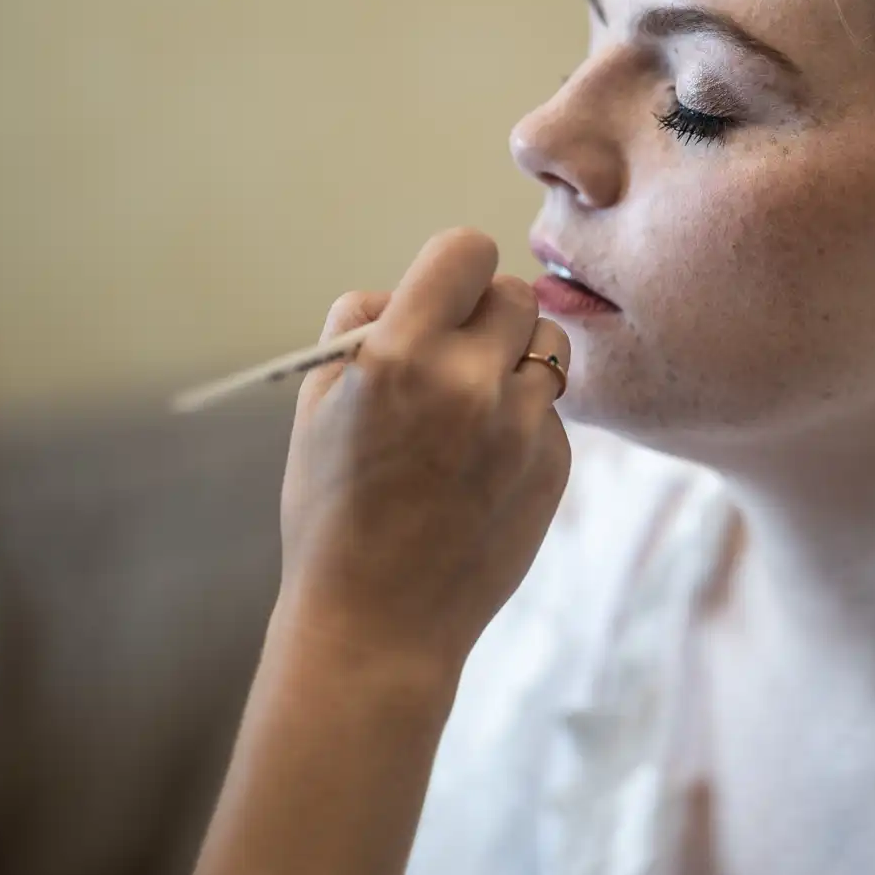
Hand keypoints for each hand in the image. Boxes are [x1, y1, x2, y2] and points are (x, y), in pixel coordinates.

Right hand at [277, 228, 573, 672]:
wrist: (379, 623)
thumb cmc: (332, 511)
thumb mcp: (317, 405)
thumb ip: (359, 326)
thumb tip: (403, 289)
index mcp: (402, 355)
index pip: (466, 250)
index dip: (454, 269)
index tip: (444, 296)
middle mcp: (471, 382)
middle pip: (516, 294)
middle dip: (486, 314)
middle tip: (458, 353)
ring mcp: (524, 427)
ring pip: (548, 348)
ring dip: (516, 363)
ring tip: (475, 406)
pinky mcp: (557, 465)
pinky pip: (552, 410)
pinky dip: (525, 422)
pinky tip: (484, 466)